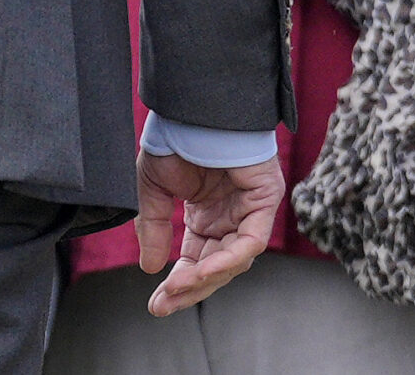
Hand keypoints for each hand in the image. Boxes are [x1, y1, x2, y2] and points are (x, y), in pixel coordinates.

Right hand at [136, 148, 285, 313]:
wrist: (191, 110)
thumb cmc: (174, 139)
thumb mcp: (152, 189)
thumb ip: (154, 228)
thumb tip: (150, 267)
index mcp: (205, 215)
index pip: (195, 259)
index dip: (178, 282)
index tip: (156, 302)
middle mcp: (229, 218)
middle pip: (216, 267)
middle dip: (191, 288)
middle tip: (165, 304)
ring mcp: (248, 211)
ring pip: (235, 260)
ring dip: (206, 276)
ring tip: (178, 285)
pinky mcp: (264, 200)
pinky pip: (251, 240)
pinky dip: (229, 258)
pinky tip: (204, 268)